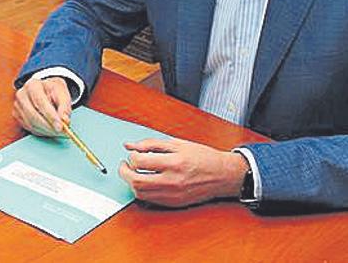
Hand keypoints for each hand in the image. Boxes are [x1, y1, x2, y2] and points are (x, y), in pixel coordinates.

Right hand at [13, 76, 72, 136]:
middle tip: (61, 132)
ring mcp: (17, 106)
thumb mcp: (62, 93)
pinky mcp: (17, 115)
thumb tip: (65, 120)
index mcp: (32, 85)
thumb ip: (65, 106)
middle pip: (33, 115)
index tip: (61, 127)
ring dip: (46, 130)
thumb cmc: (52, 90)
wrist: (44, 89)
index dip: (51, 117)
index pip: (41, 103)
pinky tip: (49, 130)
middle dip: (49, 126)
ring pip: (31, 124)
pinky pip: (29, 127)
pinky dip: (41, 131)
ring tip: (57, 131)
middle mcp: (22, 95)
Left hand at [117, 138, 247, 207]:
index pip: (140, 162)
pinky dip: (143, 191)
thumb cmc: (203, 157)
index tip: (133, 154)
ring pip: (140, 193)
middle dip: (124, 172)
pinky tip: (145, 182)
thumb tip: (129, 145)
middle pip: (136, 181)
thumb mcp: (178, 144)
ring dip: (132, 183)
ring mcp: (173, 194)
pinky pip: (150, 200)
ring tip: (134, 173)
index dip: (131, 157)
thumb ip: (151, 144)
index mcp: (174, 162)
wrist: (223, 175)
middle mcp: (173, 181)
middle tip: (125, 165)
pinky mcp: (174, 203)